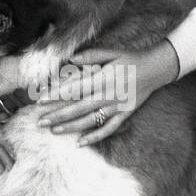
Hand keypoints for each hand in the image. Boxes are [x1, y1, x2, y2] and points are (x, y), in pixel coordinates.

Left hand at [37, 41, 179, 145]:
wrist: (155, 68)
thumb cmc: (130, 58)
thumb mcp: (111, 52)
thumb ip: (90, 56)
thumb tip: (70, 60)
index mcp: (102, 78)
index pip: (74, 89)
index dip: (56, 95)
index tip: (40, 100)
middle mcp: (108, 94)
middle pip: (77, 108)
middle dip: (57, 115)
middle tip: (39, 122)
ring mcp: (116, 107)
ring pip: (90, 120)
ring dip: (70, 127)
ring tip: (54, 131)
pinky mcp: (124, 114)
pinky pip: (108, 129)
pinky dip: (95, 137)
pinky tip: (80, 143)